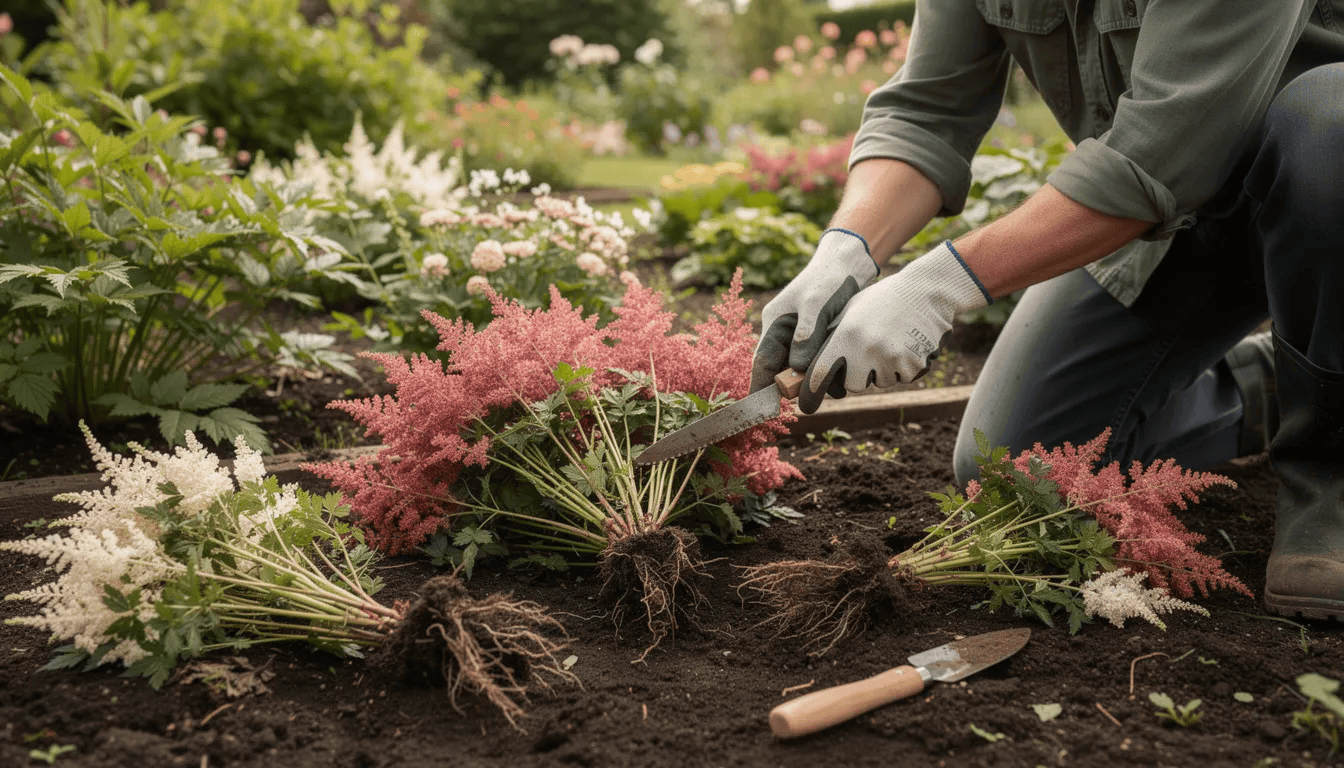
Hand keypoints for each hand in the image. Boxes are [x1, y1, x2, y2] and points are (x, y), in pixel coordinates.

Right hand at [751, 229, 878, 393]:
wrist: (848, 263)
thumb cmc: (829, 279)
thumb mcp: (816, 305)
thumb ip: (807, 336)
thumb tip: (797, 369)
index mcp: (774, 323)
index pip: (762, 361)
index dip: (761, 387)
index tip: (762, 411)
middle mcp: (783, 332)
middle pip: (779, 369)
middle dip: (790, 388)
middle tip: (804, 405)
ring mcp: (799, 335)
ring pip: (798, 368)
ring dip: (810, 381)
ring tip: (829, 392)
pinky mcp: (815, 337)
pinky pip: (814, 362)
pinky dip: (823, 372)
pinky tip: (839, 381)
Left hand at [798, 241, 991, 412]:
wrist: (925, 292)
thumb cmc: (882, 301)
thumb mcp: (850, 311)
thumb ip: (831, 337)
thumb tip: (808, 367)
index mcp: (845, 334)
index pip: (820, 373)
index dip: (811, 392)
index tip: (806, 406)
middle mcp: (865, 349)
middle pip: (853, 385)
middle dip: (858, 376)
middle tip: (869, 352)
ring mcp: (890, 359)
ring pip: (880, 383)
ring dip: (883, 370)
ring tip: (891, 341)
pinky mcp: (913, 365)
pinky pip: (902, 378)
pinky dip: (904, 367)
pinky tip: (907, 344)